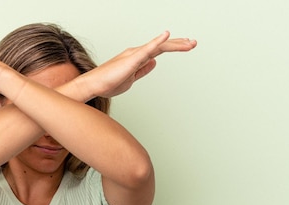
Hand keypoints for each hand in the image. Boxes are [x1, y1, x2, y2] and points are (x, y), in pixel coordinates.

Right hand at [80, 32, 196, 98]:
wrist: (95, 85)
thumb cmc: (108, 83)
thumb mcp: (131, 78)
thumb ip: (143, 70)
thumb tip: (154, 63)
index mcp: (137, 57)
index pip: (159, 50)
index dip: (174, 47)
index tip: (186, 46)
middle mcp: (137, 52)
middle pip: (162, 46)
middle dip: (179, 44)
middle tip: (193, 43)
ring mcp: (134, 54)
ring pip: (159, 46)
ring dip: (175, 44)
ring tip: (189, 43)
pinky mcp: (132, 58)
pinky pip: (148, 48)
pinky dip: (158, 41)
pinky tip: (167, 35)